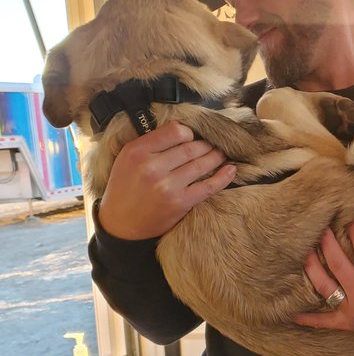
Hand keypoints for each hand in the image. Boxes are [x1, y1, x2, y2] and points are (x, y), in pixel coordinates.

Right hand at [97, 122, 236, 239]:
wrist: (122, 224)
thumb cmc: (125, 188)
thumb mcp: (127, 158)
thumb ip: (151, 143)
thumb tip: (182, 130)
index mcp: (138, 151)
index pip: (175, 131)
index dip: (188, 132)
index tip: (192, 137)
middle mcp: (152, 167)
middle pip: (191, 147)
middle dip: (206, 145)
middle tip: (213, 144)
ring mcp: (168, 186)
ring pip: (201, 163)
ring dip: (216, 157)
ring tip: (221, 154)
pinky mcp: (181, 202)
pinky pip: (209, 186)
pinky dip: (223, 177)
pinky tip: (231, 169)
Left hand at [293, 221, 353, 344]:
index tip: (350, 220)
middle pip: (337, 263)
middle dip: (327, 242)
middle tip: (321, 227)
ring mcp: (353, 311)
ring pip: (324, 286)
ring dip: (311, 267)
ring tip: (303, 251)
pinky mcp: (349, 323)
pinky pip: (324, 322)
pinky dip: (308, 319)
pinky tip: (292, 313)